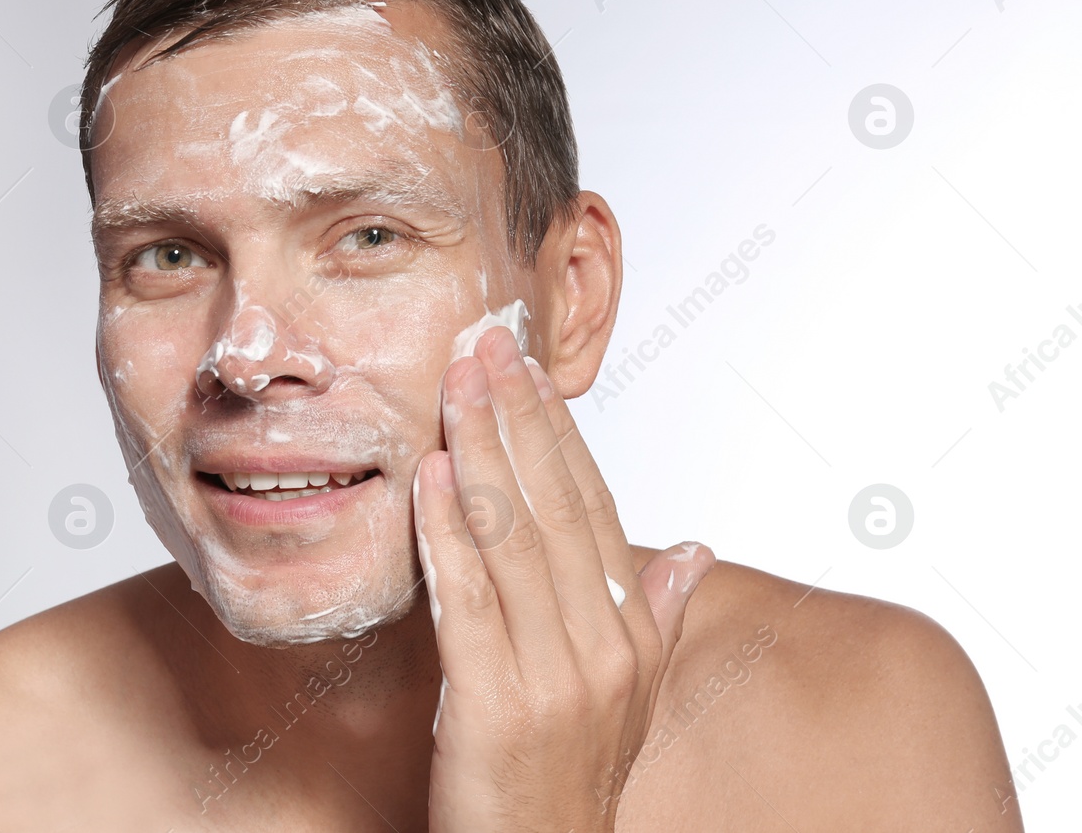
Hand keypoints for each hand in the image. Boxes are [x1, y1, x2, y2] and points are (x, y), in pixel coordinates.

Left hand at [414, 325, 714, 831]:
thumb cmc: (572, 778)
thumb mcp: (630, 696)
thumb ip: (659, 613)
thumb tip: (691, 544)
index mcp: (632, 633)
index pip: (595, 506)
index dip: (558, 432)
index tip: (528, 369)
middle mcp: (604, 647)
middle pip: (555, 506)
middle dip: (517, 416)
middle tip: (484, 343)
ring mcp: (554, 676)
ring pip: (513, 539)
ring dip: (480, 451)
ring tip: (454, 384)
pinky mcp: (496, 705)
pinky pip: (468, 601)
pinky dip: (447, 531)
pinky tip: (430, 475)